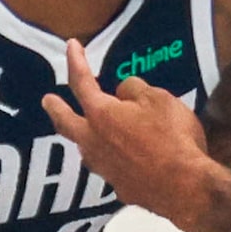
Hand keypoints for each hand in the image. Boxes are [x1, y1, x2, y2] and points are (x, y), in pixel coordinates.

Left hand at [44, 39, 216, 229]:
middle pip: (66, 121)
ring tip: (85, 130)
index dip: (76, 61)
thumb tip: (123, 93)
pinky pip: (110, 165)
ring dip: (82, 135)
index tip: (71, 45)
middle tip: (47, 99)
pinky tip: (124, 158)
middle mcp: (93, 141)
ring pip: (85, 146)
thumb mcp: (161, 100)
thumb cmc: (172, 137)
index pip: (82, 82)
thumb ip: (136, 91)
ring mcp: (103, 167)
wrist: (183, 186)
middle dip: (55, 108)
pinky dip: (112, 156)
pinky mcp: (119, 186)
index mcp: (101, 114)